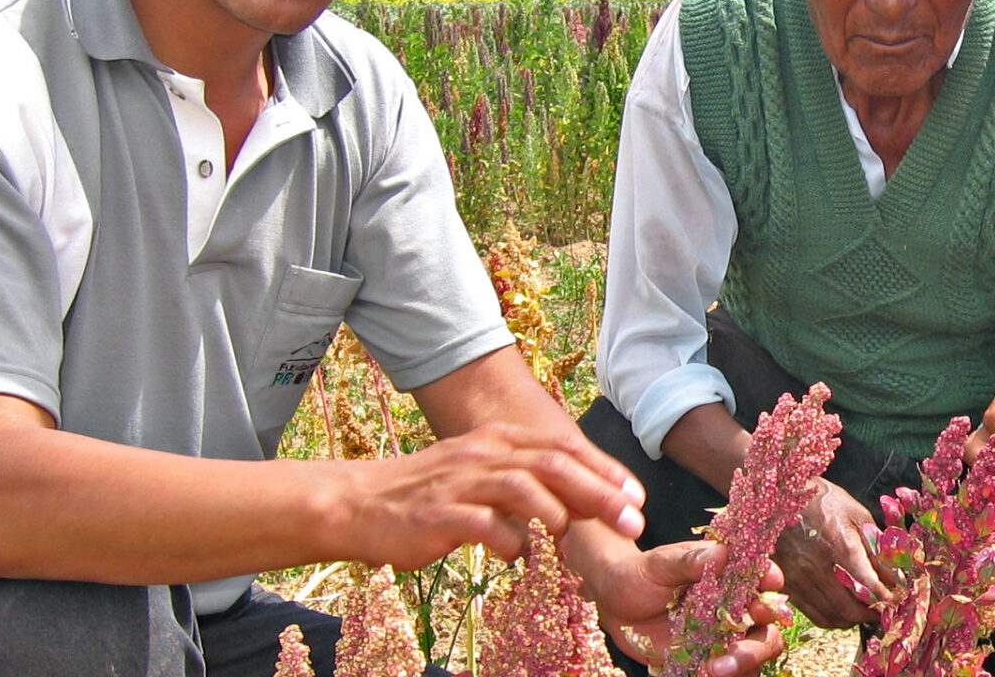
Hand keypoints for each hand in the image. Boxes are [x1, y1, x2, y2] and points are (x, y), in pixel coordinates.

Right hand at [337, 422, 644, 571]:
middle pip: (552, 464)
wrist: (359, 503)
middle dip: (598, 492)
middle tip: (631, 520)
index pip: (563, 447)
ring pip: (521, 487)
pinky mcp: (438, 515)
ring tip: (572, 536)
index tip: (636, 497)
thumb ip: (531, 484)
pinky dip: (509, 541)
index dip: (604, 470)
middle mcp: (483, 454)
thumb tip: (585, 503)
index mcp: (498, 440)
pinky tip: (516, 554)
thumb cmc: (431, 494)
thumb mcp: (483, 475)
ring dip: (557, 513)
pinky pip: (483, 525)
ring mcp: (460, 483)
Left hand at [597, 542, 786, 676]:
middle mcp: (735, 605)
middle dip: (760, 639)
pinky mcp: (711, 658)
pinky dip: (727, 676)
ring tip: (714, 669)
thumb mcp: (659, 565)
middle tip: (738, 646)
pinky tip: (704, 674)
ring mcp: (725, 635)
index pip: (761, 574)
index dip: (770, 578)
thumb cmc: (639, 575)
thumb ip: (688, 560)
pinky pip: (733, 672)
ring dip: (745, 663)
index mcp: (729, 574)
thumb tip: (721, 552)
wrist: (616, 606)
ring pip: (755, 653)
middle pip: (767, 625)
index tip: (769, 583)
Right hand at [775, 478, 885, 627]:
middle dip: (871, 615)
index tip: (897, 600)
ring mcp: (798, 578)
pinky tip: (843, 610)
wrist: (779, 495)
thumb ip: (876, 547)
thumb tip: (894, 576)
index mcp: (839, 544)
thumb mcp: (856, 515)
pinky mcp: (786, 585)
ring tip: (865, 612)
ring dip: (853, 620)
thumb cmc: (822, 501)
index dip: (886, 597)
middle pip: (848, 607)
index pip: (867, 583)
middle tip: (883, 611)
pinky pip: (813, 614)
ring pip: (831, 616)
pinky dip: (833, 618)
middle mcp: (816, 566)